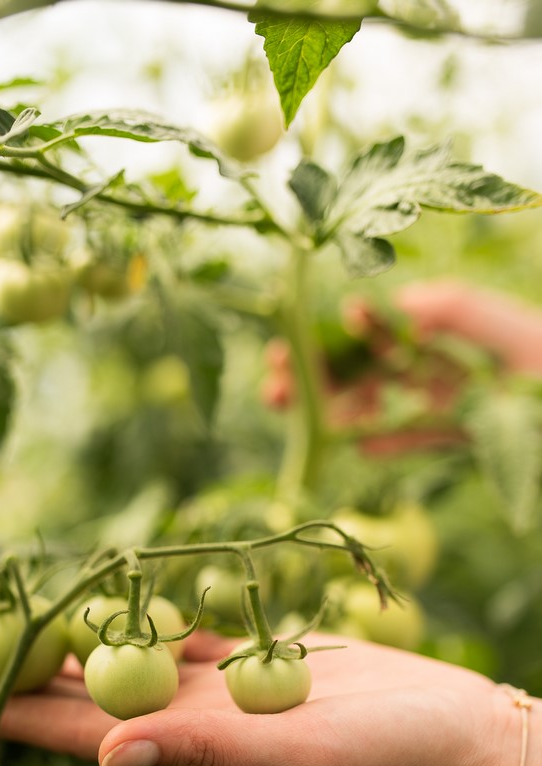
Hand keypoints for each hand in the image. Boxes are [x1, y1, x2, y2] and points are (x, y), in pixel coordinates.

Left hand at [0, 631, 540, 765]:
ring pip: (132, 658)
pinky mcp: (255, 660)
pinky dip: (148, 615)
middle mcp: (192, 723)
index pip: (77, 732)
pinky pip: (185, 633)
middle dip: (31, 668)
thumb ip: (200, 753)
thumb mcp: (291, 758)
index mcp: (187, 751)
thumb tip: (97, 756)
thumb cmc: (384, 756)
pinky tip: (114, 596)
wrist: (452, 733)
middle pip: (90, 693)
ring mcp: (222, 691)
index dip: (15, 712)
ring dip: (82, 638)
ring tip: (23, 609)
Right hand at [261, 281, 541, 454]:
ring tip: (307, 425)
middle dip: (318, 378)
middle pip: (367, 365)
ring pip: (384, 399)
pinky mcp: (467, 430)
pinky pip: (418, 434)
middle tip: (272, 391)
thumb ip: (460, 312)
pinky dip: (389, 439)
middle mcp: (443, 355)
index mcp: (445, 325)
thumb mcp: (511, 333)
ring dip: (341, 410)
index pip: (372, 330)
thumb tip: (400, 301)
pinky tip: (360, 448)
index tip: (285, 348)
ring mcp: (451, 393)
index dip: (326, 339)